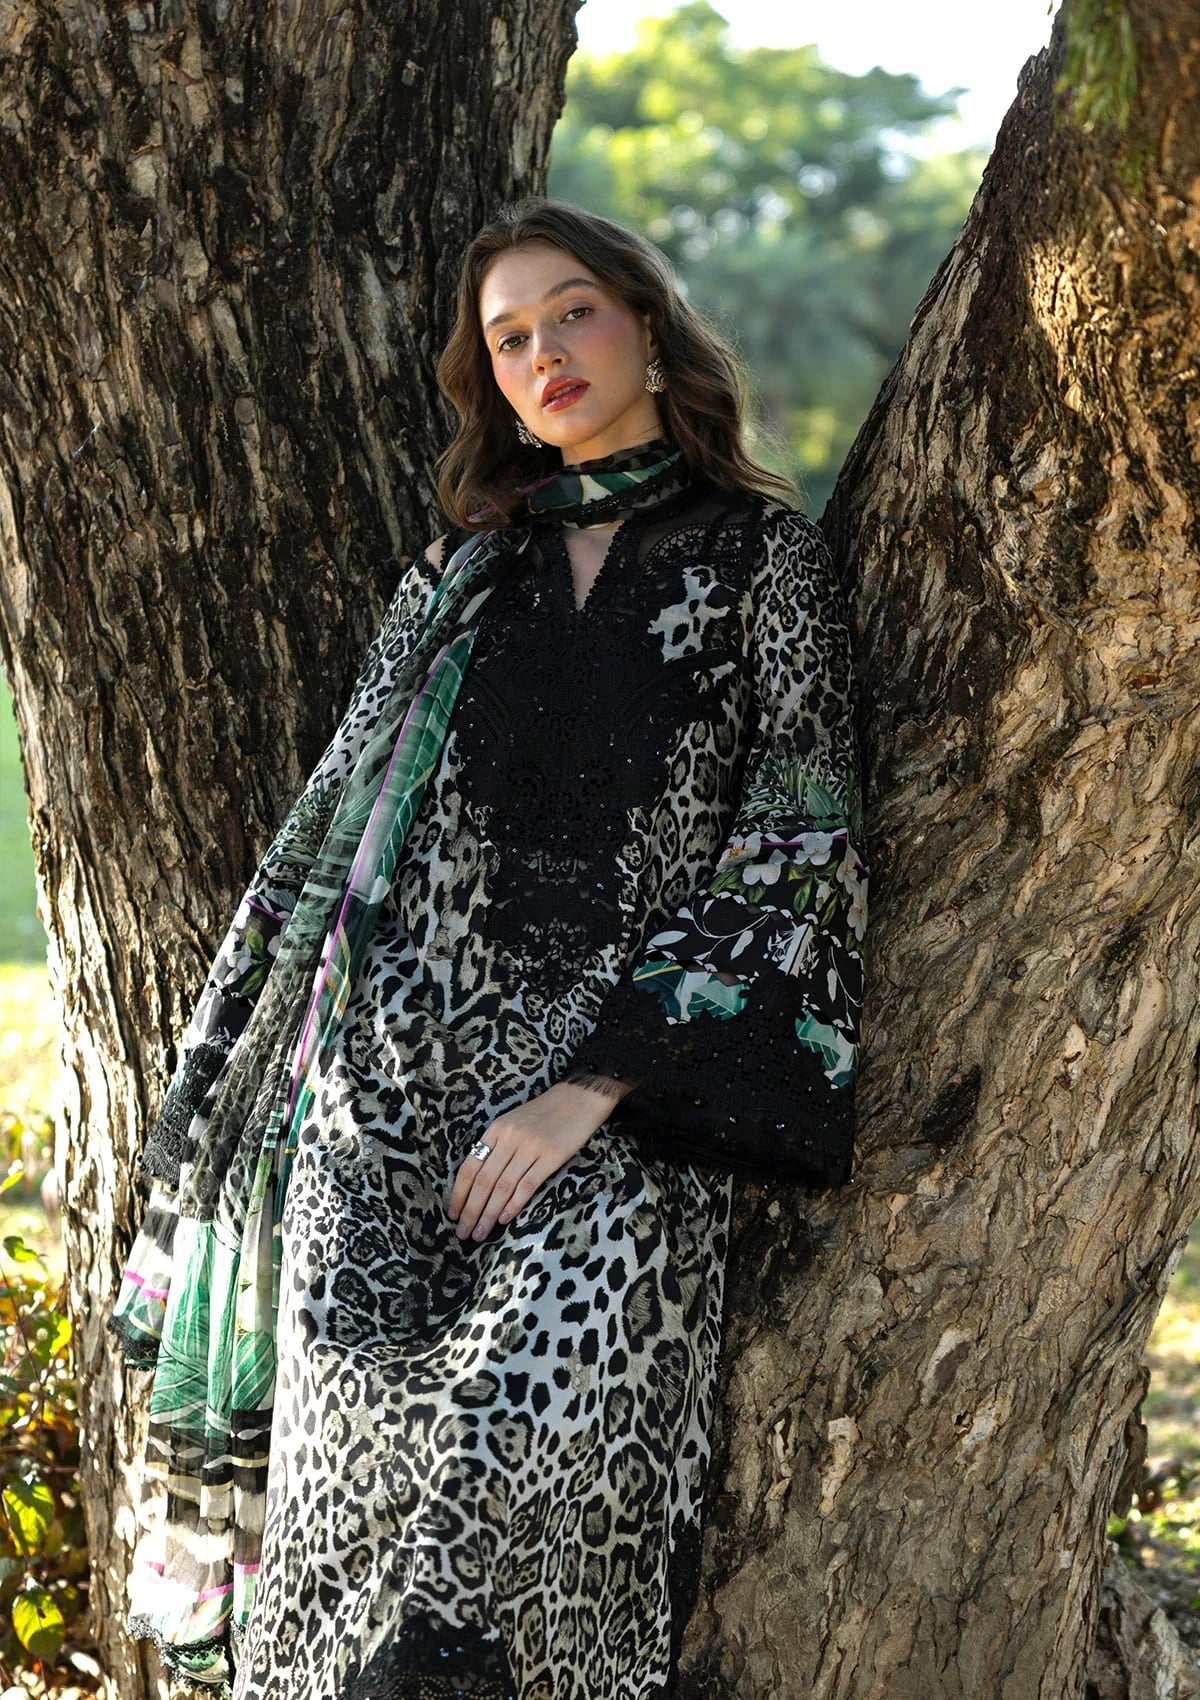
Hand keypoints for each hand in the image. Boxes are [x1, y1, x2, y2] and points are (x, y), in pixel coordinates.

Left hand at [447, 1078, 632, 1242]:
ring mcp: (531, 1147)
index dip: (459, 1193)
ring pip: (502, 1187)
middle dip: (471, 1210)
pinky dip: (513, 1205)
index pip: (470, 1167)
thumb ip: (497, 1145)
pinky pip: (527, 1185)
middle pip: (483, 1181)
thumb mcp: (514, 1122)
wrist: (580, 1097)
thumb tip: (479, 1180)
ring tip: (480, 1233)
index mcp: (497, 1129)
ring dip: (489, 1214)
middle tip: (463, 1233)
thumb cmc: (546, 1113)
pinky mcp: (551, 1157)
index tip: (452, 1214)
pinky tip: (505, 1219)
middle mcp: (510, 1138)